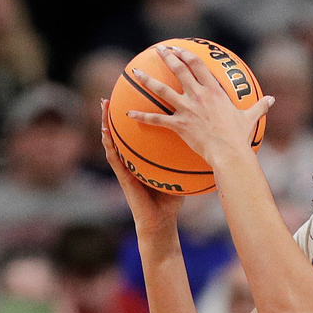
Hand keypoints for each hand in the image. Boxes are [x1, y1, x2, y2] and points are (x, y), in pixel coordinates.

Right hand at [101, 99, 184, 234]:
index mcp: (147, 155)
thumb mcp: (182, 175)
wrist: (161, 222)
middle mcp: (134, 157)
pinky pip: (113, 157)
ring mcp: (126, 166)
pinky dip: (108, 144)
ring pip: (115, 139)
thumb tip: (208, 142)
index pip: (145, 130)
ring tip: (103, 104)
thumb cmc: (171, 200)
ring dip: (107, 122)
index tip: (143, 93)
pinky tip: (104, 132)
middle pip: (127, 130)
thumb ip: (189, 159)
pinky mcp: (122, 176)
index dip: (142, 113)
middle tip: (118, 90)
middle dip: (123, 110)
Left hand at [125, 45, 272, 166]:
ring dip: (147, 80)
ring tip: (135, 72)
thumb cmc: (241, 137)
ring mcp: (186, 109)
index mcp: (214, 91)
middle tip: (158, 50)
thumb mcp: (251, 119)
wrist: (230, 153)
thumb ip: (260, 107)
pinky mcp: (179, 124)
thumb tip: (272, 99)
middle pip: (178, 70)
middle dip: (167, 57)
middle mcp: (198, 96)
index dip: (187, 55)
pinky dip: (142, 117)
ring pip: (161, 90)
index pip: (198, 66)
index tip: (179, 49)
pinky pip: (156, 120)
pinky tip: (129, 114)